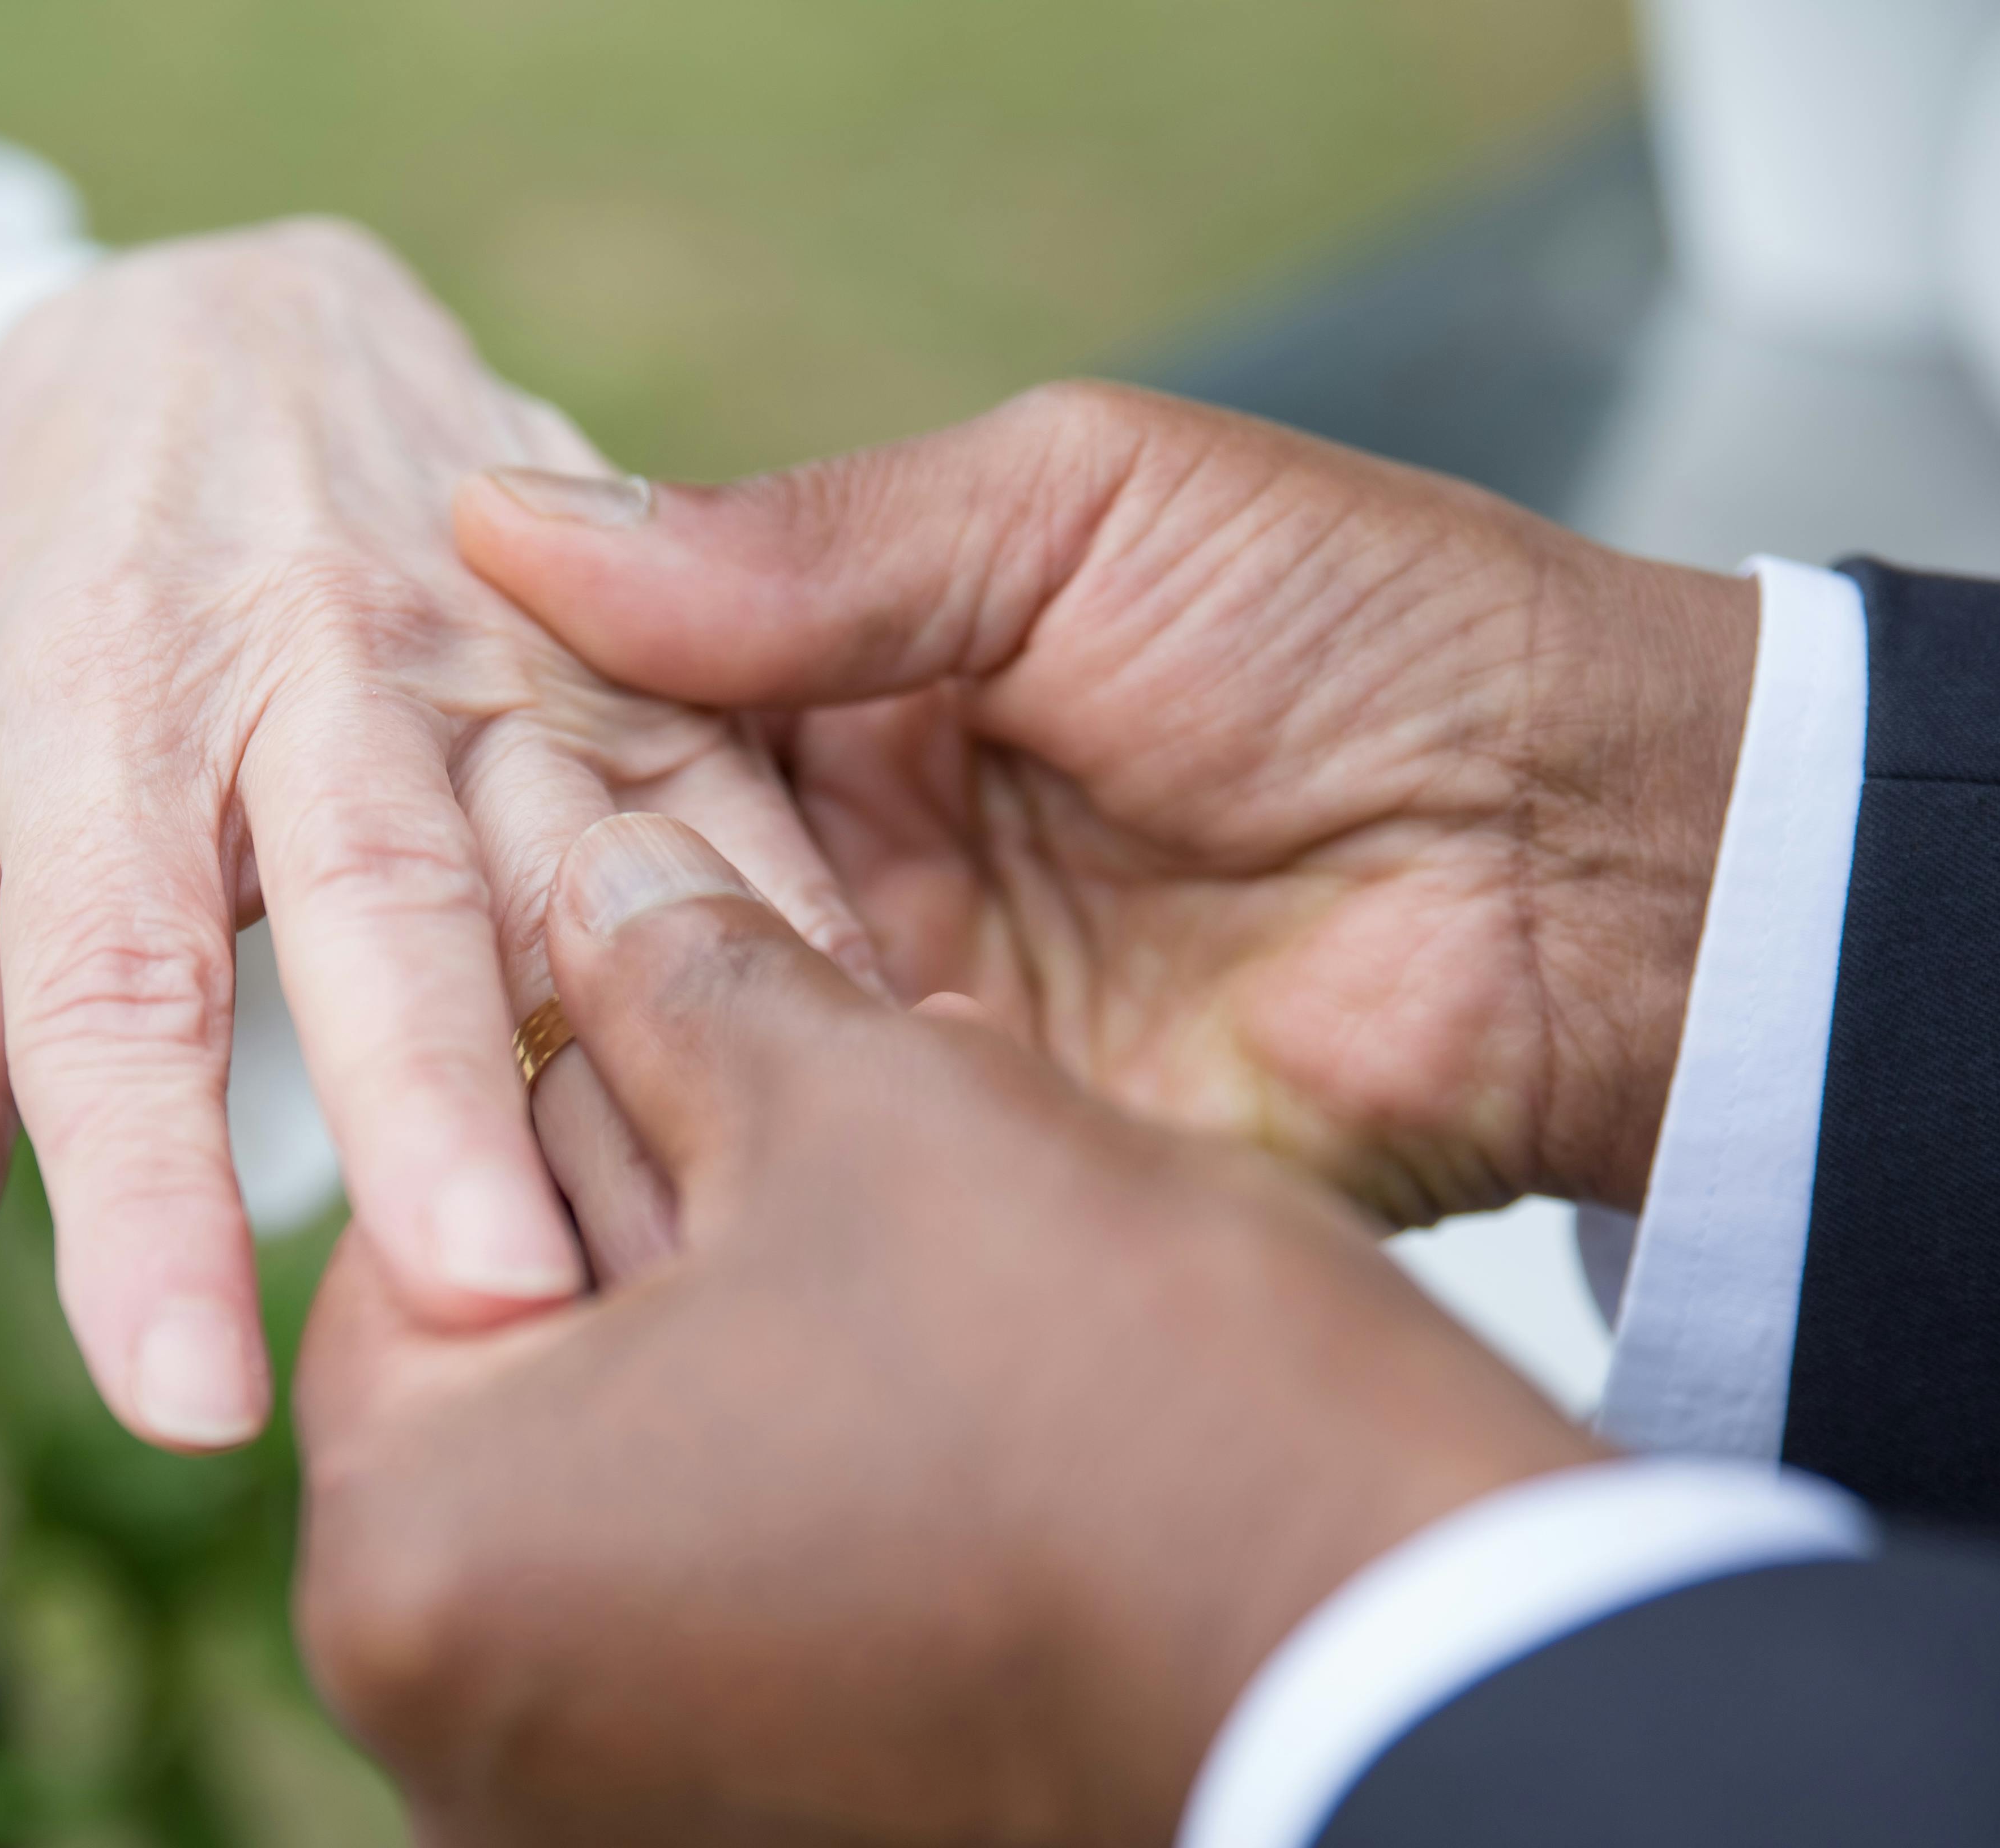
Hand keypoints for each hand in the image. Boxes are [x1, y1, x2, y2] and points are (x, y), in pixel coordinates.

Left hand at [0, 221, 868, 1439]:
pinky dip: (803, 939)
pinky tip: (884, 1094)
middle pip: (372, 893)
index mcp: (98, 704)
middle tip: (485, 1299)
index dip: (146, 1197)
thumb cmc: (61, 628)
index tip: (181, 1406)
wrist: (208, 337)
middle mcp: (302, 656)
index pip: (110, 979)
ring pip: (586, 850)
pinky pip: (737, 794)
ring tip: (717, 1247)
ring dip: (655, 1040)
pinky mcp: (636, 636)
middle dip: (430, 1097)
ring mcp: (496, 637)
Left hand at [294, 816, 1589, 1847]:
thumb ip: (680, 974)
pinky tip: (965, 1396)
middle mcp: (473, 1786)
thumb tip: (591, 873)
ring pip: (635, 1520)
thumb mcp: (872, 1105)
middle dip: (665, 1232)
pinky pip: (736, 1650)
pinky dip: (814, 1513)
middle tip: (824, 1113)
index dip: (562, 1087)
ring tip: (918, 1234)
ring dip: (753, 1356)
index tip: (686, 1007)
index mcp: (415, 1589)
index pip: (407, 1251)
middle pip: (517, 1401)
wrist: (1416, 1691)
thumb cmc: (1115, 1389)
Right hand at [459, 385, 1760, 1223]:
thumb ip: (811, 543)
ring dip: (612, 1053)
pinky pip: (813, 1186)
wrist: (1600, 877)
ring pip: (688, 1050)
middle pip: (624, 894)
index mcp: (867, 683)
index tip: (399, 751)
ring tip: (499, 1058)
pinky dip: (734, 1175)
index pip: (621, 710)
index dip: (513, 733)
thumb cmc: (1381, 637)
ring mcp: (911, 1028)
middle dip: (538, 910)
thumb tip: (513, 518)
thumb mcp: (1080, 509)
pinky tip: (642, 1167)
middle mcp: (859, 861)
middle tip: (426, 931)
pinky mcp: (975, 1179)